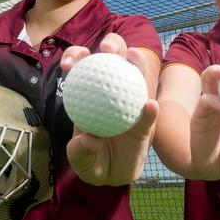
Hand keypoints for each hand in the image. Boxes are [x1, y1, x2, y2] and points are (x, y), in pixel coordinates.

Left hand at [61, 33, 158, 185]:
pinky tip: (150, 106)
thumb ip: (80, 152)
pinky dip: (150, 109)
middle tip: (106, 49)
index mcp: (89, 94)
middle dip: (112, 43)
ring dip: (136, 61)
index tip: (70, 64)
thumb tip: (90, 139)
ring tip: (133, 58)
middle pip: (115, 59)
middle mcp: (112, 91)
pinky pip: (149, 113)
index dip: (76, 56)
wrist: (116, 175)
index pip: (83, 67)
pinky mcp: (147, 121)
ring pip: (136, 74)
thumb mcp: (81, 161)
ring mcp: (132, 102)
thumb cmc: (93, 162)